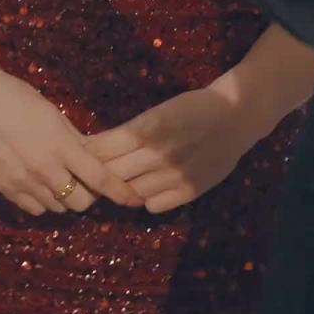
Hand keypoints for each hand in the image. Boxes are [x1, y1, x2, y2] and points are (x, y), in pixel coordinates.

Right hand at [0, 43, 143, 216]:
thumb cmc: (15, 97)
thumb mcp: (52, 113)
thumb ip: (74, 140)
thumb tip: (95, 159)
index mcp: (59, 145)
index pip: (99, 178)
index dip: (121, 192)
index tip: (135, 199)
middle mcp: (43, 169)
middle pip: (80, 203)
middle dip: (88, 194)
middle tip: (85, 178)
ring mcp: (22, 182)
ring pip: (58, 208)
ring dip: (65, 197)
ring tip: (59, 176)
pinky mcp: (5, 188)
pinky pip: (35, 208)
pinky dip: (43, 200)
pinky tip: (39, 181)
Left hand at [85, 85, 251, 213]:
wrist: (235, 116)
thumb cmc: (194, 107)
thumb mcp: (160, 110)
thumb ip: (132, 132)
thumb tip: (97, 147)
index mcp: (148, 127)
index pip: (104, 148)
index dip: (89, 154)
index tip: (78, 155)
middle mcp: (158, 153)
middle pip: (113, 173)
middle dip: (97, 174)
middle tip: (88, 174)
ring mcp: (174, 176)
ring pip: (130, 193)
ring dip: (119, 189)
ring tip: (115, 183)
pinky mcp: (189, 191)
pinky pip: (153, 206)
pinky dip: (144, 199)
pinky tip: (146, 188)